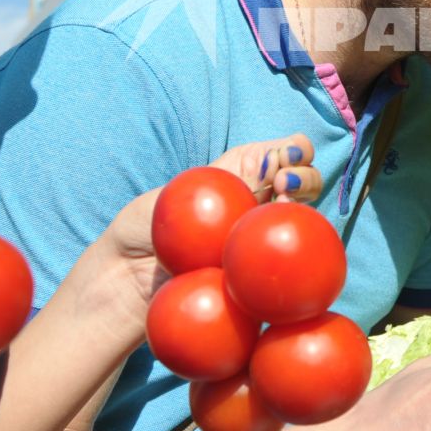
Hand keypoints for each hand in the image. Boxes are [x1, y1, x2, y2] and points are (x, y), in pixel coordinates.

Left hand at [85, 134, 324, 342]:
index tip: (282, 157)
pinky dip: (291, 248)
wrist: (126, 279)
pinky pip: (284, 261)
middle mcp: (257, 205)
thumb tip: (272, 165)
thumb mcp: (178, 193)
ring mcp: (259, 240)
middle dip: (304, 174)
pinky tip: (283, 242)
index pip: (281, 155)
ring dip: (302, 202)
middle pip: (302, 184)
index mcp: (240, 176)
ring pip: (301, 219)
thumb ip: (225, 181)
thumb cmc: (144, 229)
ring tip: (286, 199)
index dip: (292, 151)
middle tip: (283, 181)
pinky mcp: (258, 275)